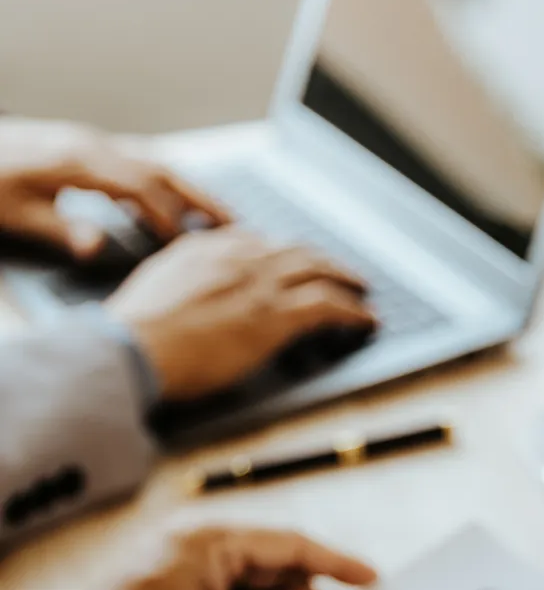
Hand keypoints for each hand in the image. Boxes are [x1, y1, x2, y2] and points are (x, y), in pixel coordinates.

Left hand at [0, 117, 227, 256]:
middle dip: (199, 196)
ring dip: (185, 187)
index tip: (187, 244)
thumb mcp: (12, 213)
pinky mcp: (80, 146)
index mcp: (77, 161)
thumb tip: (95, 248)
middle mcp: (89, 145)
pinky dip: (156, 183)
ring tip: (211, 214)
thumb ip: (59, 229)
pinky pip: (133, 161)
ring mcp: (87, 142)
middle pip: (160, 167)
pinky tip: (157, 206)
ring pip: (151, 161)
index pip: (141, 186)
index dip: (169, 216)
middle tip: (232, 221)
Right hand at [104, 228, 377, 399]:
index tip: (294, 259)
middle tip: (340, 271)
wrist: (129, 348)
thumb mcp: (152, 289)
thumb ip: (178, 281)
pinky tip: (367, 319)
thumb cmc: (130, 334)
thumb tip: (190, 295)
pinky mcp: (274, 315)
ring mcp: (258, 285)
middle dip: (321, 260)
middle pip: (293, 250)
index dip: (282, 251)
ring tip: (362, 289)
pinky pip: (328, 305)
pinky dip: (353, 311)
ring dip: (346, 279)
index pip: (255, 241)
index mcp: (203, 249)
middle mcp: (236, 258)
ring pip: (317, 271)